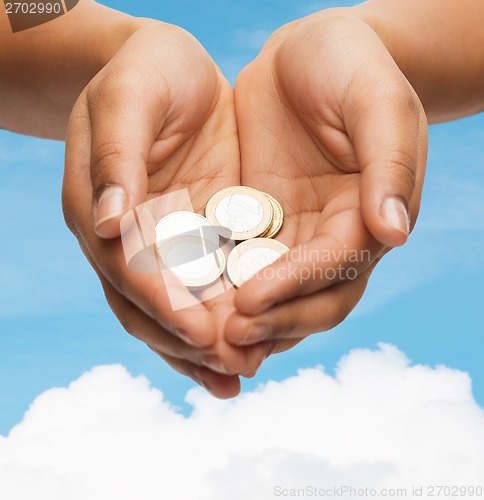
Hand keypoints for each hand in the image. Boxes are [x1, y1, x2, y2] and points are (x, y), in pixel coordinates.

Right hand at [62, 23, 268, 397]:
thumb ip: (117, 157)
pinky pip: (210, 285)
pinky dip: (226, 318)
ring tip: (243, 373)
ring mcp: (164, 242)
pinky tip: (253, 344)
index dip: (165, 303)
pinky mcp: (198, 235)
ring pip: (179, 307)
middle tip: (235, 367)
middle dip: (190, 340)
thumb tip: (108, 225)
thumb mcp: (128, 98)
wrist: (170, 69)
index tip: (204, 332)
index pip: (130, 269)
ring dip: (208, 346)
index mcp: (100, 209)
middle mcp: (128, 238)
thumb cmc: (144, 72)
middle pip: (151, 305)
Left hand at [226, 10, 427, 351]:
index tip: (251, 300)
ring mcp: (295, 233)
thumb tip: (393, 232)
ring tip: (206, 340)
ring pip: (275, 294)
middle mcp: (334, 235)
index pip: (337, 266)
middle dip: (273, 321)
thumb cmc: (350, 66)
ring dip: (246, 321)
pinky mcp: (260, 223)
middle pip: (312, 298)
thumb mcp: (377, 102)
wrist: (308, 52)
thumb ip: (389, 164)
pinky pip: (241, 264)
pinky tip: (191, 303)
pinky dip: (222, 289)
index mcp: (369, 214)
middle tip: (227, 338)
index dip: (297, 287)